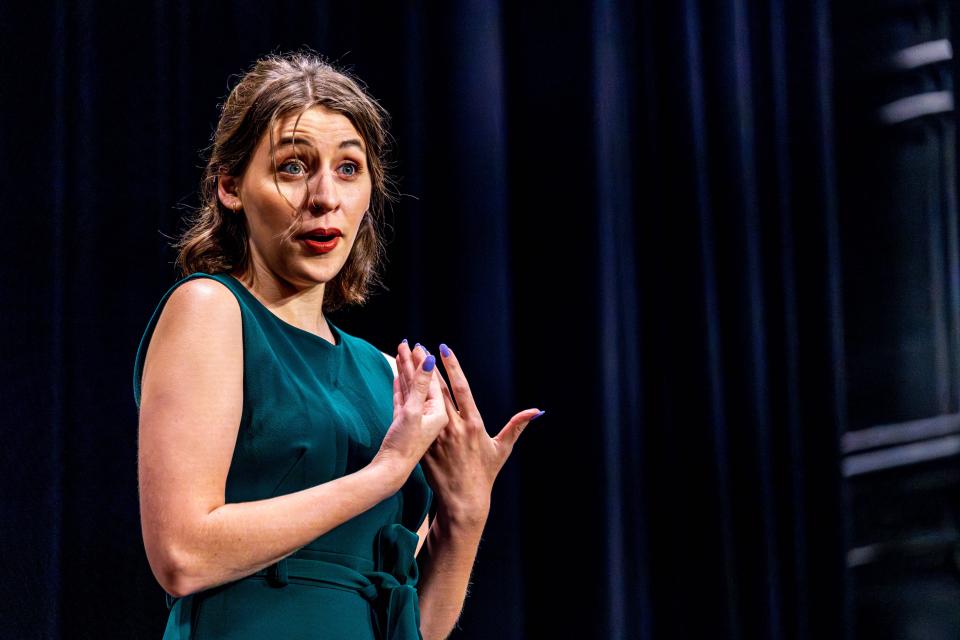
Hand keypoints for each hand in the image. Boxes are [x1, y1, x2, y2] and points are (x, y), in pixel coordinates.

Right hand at [374, 349, 448, 484]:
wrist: (390, 472)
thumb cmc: (404, 447)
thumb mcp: (413, 413)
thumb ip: (420, 387)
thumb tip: (429, 361)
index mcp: (440, 413)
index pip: (432, 381)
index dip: (423, 362)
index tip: (417, 345)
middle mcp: (432, 416)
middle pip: (422, 383)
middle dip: (413, 363)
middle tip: (406, 344)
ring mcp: (418, 421)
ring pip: (411, 391)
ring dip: (405, 373)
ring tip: (400, 354)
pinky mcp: (406, 427)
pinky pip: (403, 402)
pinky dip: (401, 389)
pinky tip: (399, 377)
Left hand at [397, 342, 541, 524]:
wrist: (463, 500)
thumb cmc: (485, 474)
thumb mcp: (502, 449)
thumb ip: (516, 426)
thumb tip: (537, 411)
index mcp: (472, 424)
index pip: (461, 388)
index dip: (452, 367)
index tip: (444, 349)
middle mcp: (453, 427)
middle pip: (438, 390)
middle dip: (428, 366)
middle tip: (419, 346)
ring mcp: (436, 436)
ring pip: (422, 401)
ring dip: (413, 379)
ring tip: (404, 358)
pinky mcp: (424, 445)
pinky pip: (413, 419)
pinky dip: (405, 400)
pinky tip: (398, 386)